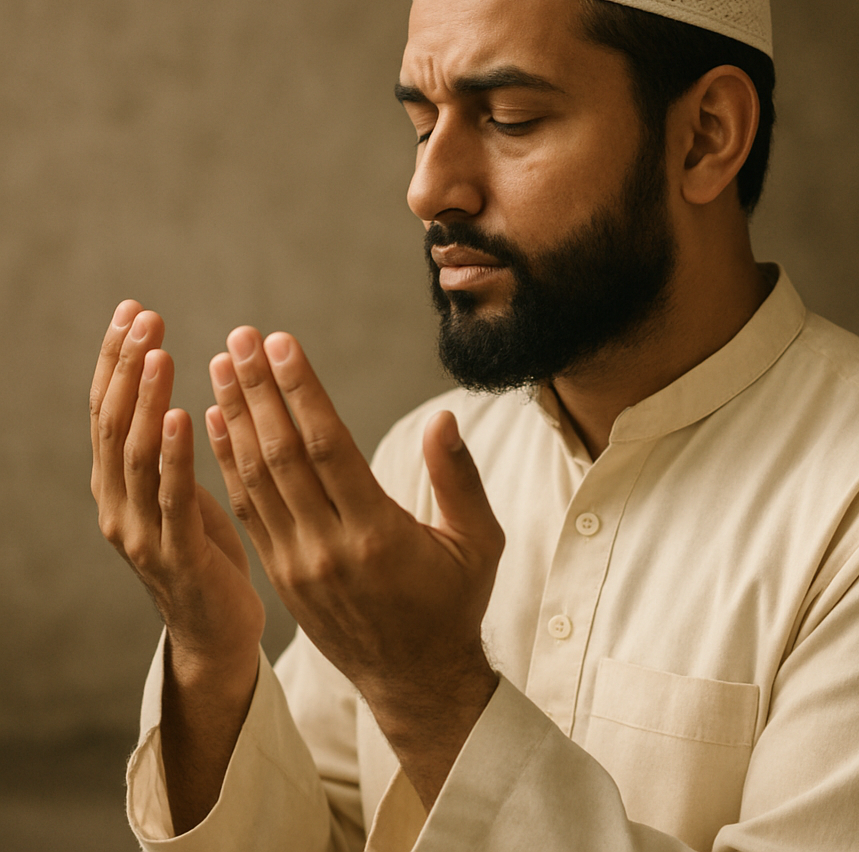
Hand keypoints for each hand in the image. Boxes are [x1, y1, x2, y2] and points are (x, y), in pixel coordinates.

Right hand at [89, 301, 264, 685]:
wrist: (216, 631)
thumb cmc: (203, 554)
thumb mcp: (179, 495)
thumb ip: (167, 453)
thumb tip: (176, 394)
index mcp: (116, 487)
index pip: (106, 410)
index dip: (115, 360)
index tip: (133, 310)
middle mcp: (116, 506)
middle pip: (111, 423)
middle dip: (125, 367)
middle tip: (145, 317)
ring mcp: (141, 533)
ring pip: (134, 455)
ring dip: (146, 400)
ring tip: (159, 354)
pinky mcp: (176, 554)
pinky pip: (171, 497)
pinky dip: (174, 454)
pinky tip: (184, 414)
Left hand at [205, 326, 504, 804]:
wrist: (416, 681)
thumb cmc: (454, 604)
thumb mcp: (478, 543)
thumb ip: (460, 479)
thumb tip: (443, 419)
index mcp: (378, 536)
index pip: (330, 447)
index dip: (302, 391)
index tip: (281, 343)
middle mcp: (328, 548)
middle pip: (283, 455)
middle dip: (260, 391)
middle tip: (241, 337)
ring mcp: (297, 565)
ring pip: (256, 480)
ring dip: (236, 419)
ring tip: (223, 366)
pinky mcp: (281, 575)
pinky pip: (247, 511)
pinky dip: (228, 464)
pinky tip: (217, 424)